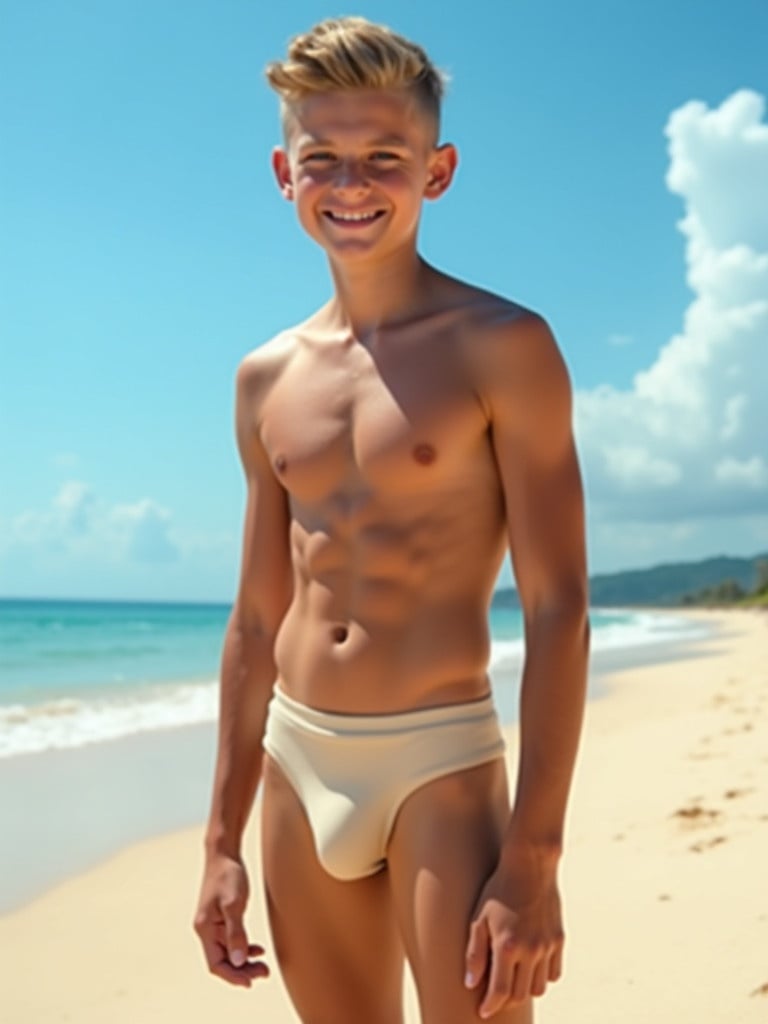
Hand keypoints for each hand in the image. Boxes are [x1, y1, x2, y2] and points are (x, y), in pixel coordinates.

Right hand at [193, 852, 269, 986]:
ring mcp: (214, 924)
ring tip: (263, 965)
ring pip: (228, 953)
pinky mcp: (223, 917)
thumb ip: (236, 933)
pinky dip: (244, 948)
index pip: (216, 964)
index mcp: (205, 928)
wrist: (224, 853)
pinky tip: (257, 949)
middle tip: (264, 972)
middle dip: (242, 971)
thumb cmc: (227, 875)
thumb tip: (239, 960)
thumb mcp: (234, 904)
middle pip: (223, 961)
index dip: (233, 976)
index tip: (251, 981)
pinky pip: (232, 941)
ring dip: (244, 962)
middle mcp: (207, 929)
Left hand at [464, 845, 563, 1017]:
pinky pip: (554, 973)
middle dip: (506, 1001)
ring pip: (539, 987)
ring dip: (524, 990)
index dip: (490, 1006)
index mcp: (507, 946)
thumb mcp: (478, 918)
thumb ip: (475, 953)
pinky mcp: (559, 940)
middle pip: (520, 995)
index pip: (500, 991)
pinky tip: (531, 969)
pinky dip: (543, 977)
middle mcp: (530, 950)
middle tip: (495, 995)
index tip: (483, 1011)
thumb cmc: (498, 890)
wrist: (530, 866)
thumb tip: (471, 983)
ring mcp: (548, 946)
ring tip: (513, 981)